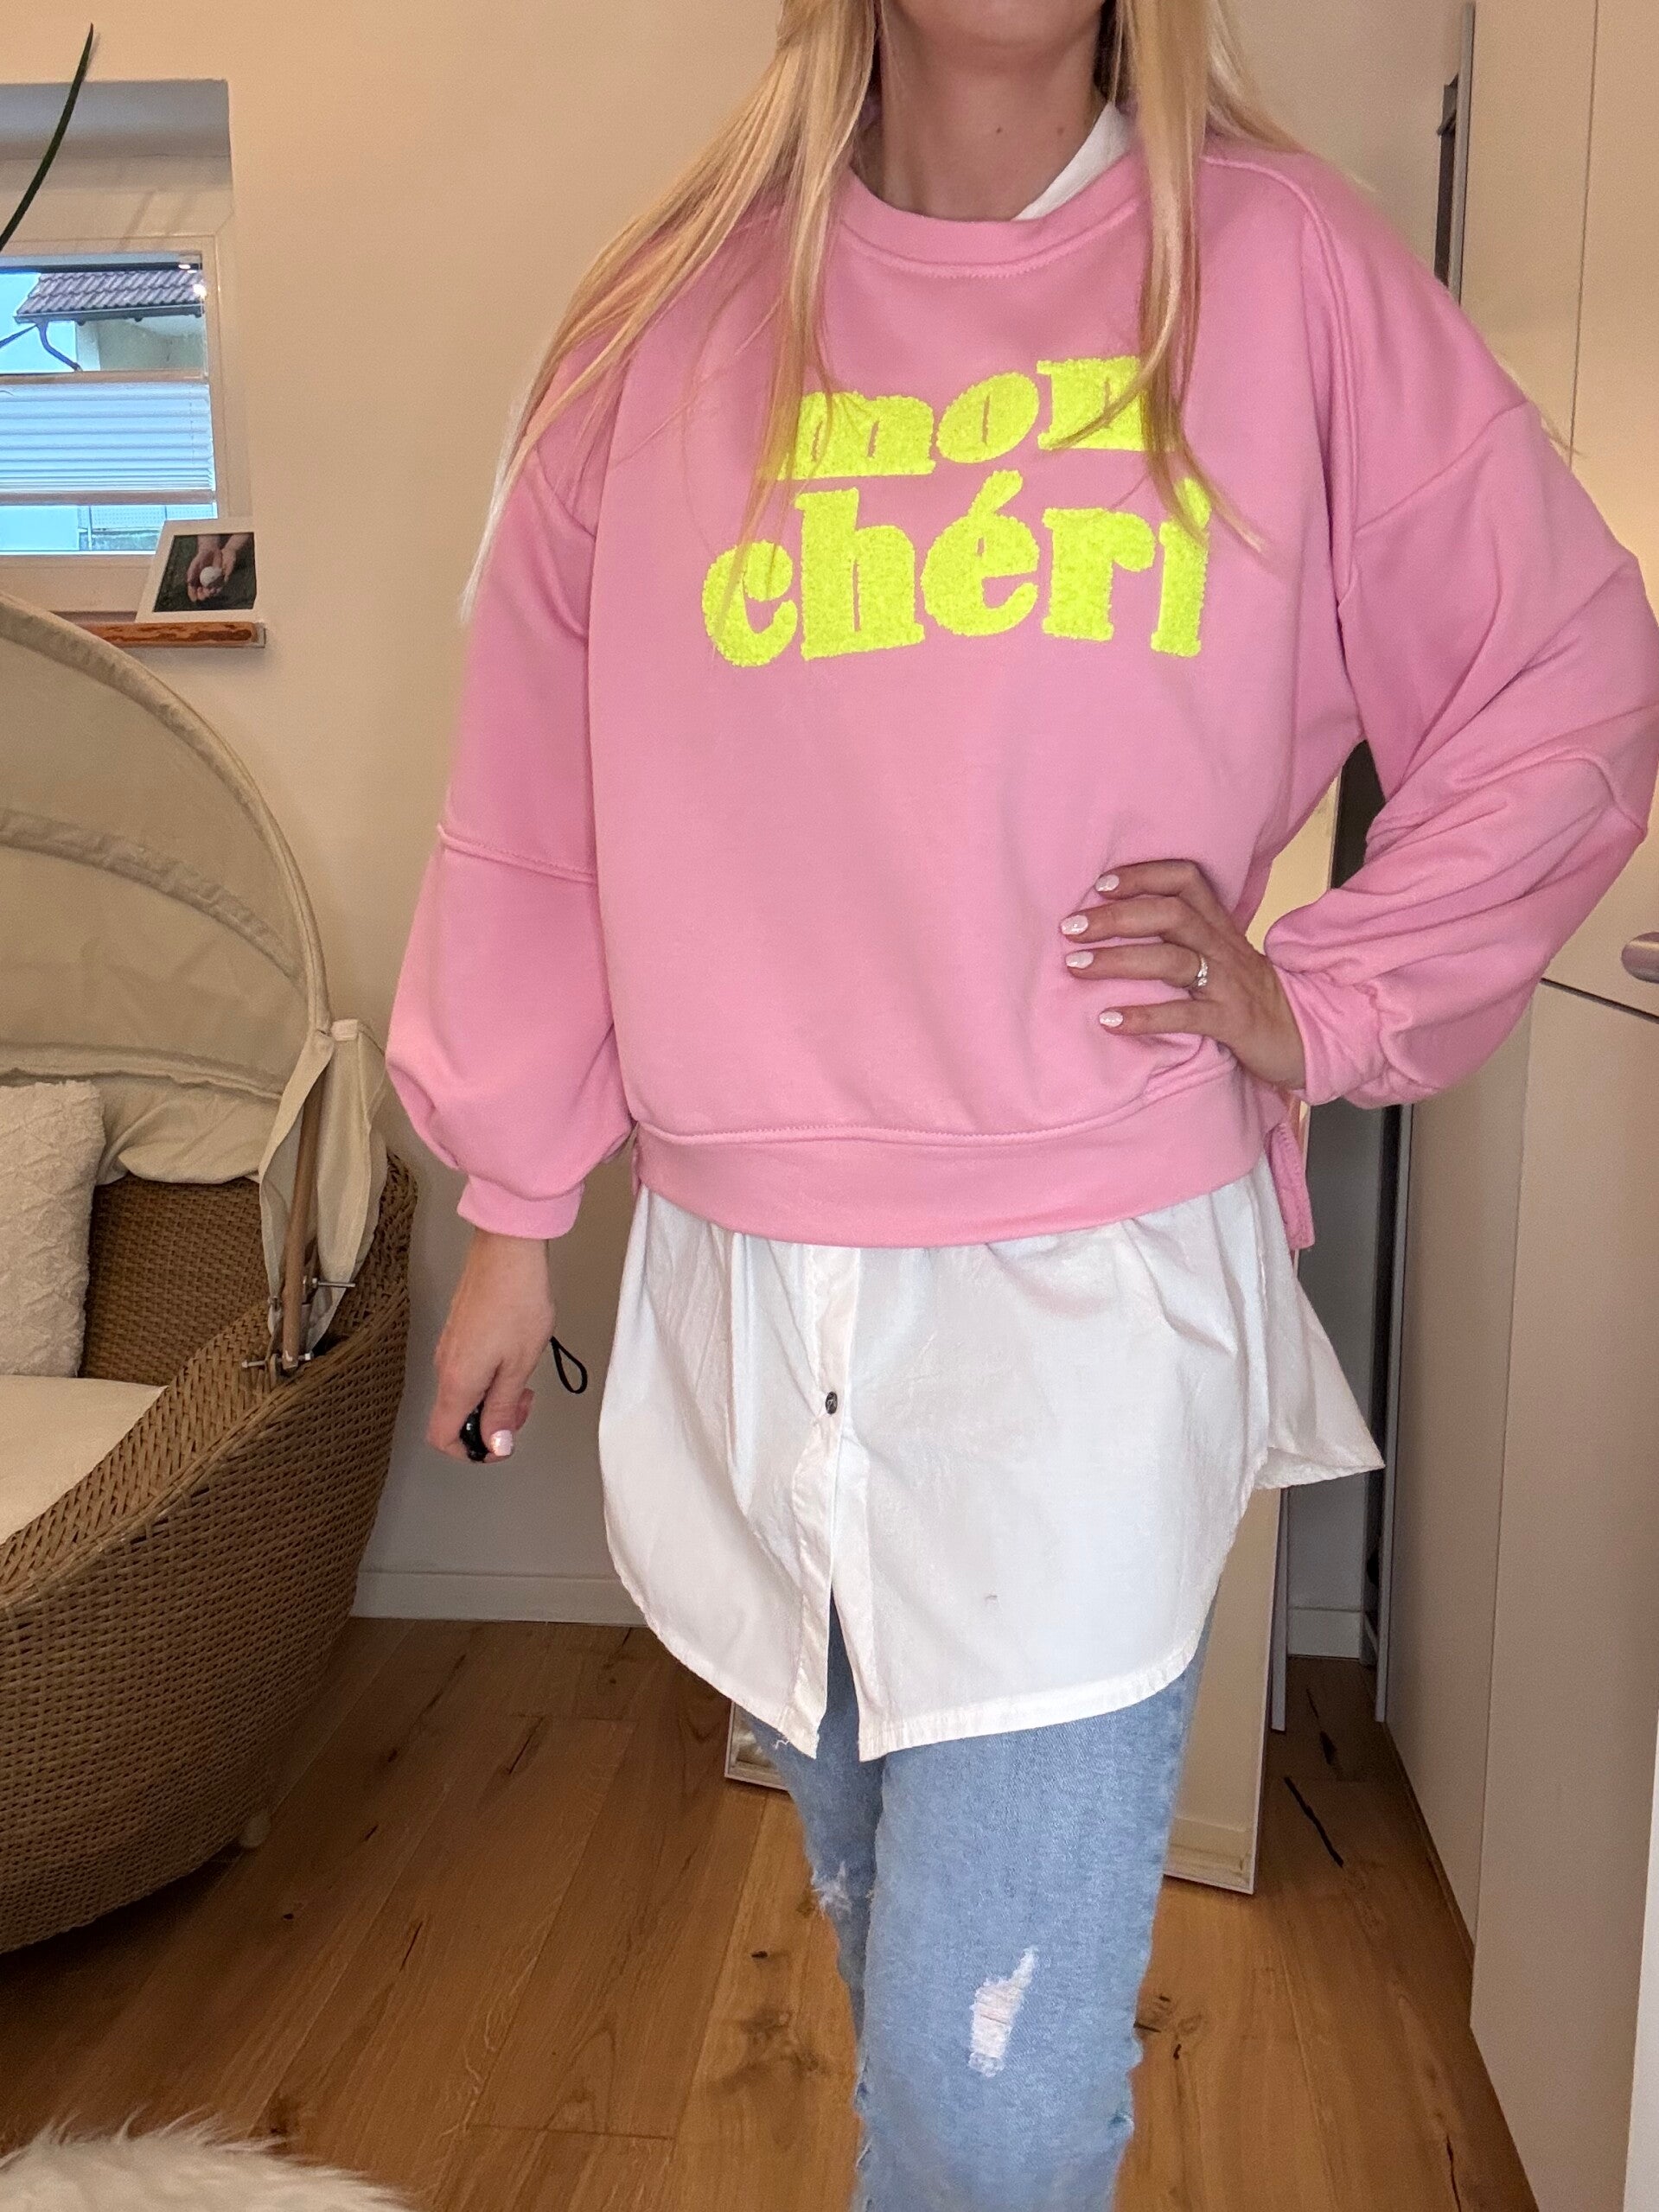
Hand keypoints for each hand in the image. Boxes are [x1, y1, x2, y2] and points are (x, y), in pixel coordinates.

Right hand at [428, 1228, 555, 1462]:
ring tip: (522, 1381)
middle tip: (522, 1407)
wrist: (508, 1251)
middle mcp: (445, 1365)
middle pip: (455, 1417)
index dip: (470, 1451)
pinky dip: (488, 1377)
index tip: (499, 1444)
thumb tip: (494, 1444)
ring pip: (462, 1393)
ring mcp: (449, 1347)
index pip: (443, 1437)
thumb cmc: (517, 1299)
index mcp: (457, 1381)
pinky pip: (465, 1370)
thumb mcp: (519, 1366)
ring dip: (492, 1398)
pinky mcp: (457, 1332)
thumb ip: (503, 1409)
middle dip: (490, 1423)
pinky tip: (513, 1359)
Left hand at [1059, 858, 1307, 1091]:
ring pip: (1172, 961)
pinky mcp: (1230, 1021)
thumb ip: (1182, 934)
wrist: (1300, 1036)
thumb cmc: (1246, 994)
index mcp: (1218, 925)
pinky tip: (1109, 1019)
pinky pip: (1184, 1016)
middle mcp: (1223, 947)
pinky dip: (1144, 1016)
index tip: (1100, 886)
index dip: (1143, 875)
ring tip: (1076, 967)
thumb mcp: (1219, 954)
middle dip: (1116, 918)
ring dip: (1119, 961)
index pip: (1185, 880)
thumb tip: (1117, 922)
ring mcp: (1227, 984)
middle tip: (1071, 929)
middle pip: (1170, 915)